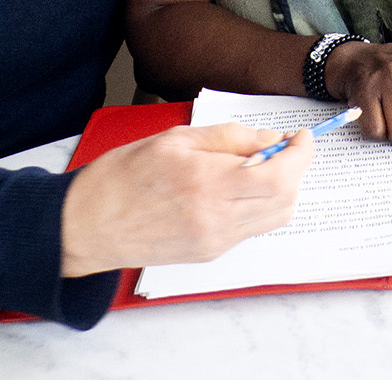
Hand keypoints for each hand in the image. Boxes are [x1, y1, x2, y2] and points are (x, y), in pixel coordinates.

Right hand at [58, 123, 313, 276]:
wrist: (89, 224)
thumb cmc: (123, 176)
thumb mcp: (176, 139)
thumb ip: (231, 138)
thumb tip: (272, 140)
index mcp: (207, 184)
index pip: (279, 175)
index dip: (301, 155)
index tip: (303, 137)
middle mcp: (216, 220)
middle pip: (285, 200)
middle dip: (295, 170)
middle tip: (284, 147)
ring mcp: (215, 242)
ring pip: (274, 218)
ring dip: (280, 189)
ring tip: (259, 165)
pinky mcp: (209, 254)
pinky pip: (251, 228)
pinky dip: (259, 205)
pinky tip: (238, 186)